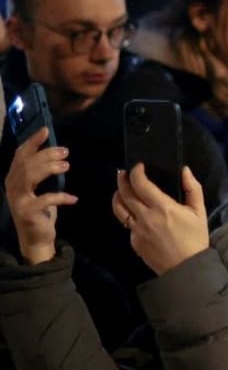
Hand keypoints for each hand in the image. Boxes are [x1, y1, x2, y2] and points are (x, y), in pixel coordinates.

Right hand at [5, 129, 73, 264]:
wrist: (36, 238)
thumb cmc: (40, 210)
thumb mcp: (38, 188)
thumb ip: (40, 172)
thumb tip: (57, 151)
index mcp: (14, 178)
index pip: (20, 155)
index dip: (32, 142)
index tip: (46, 130)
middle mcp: (12, 187)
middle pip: (25, 164)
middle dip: (45, 154)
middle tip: (65, 152)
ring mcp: (18, 200)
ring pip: (30, 177)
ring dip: (49, 169)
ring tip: (66, 166)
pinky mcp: (27, 213)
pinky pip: (44, 200)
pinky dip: (60, 197)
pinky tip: (73, 199)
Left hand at [116, 164, 208, 277]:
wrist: (185, 267)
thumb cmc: (195, 238)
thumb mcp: (199, 211)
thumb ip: (193, 188)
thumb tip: (184, 170)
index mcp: (163, 207)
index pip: (141, 184)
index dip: (136, 172)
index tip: (138, 166)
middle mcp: (145, 217)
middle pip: (125, 194)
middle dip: (122, 180)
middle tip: (123, 172)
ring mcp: (136, 230)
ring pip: (119, 208)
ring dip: (117, 195)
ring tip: (120, 190)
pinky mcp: (133, 241)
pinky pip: (127, 224)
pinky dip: (128, 214)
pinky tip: (134, 213)